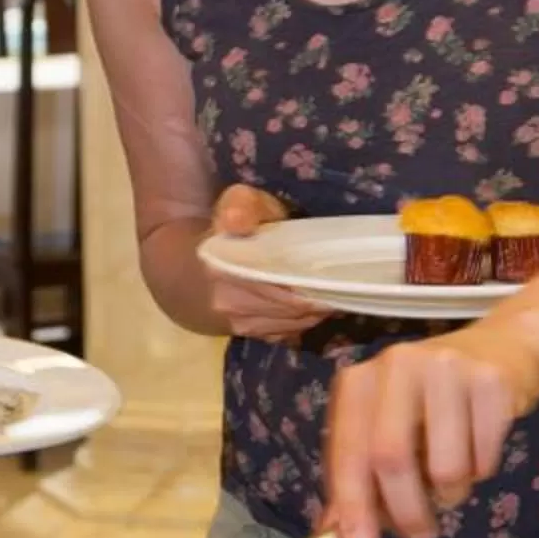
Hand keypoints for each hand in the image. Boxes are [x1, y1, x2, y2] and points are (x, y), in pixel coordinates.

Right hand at [205, 186, 329, 340]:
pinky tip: (317, 308)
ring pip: (291, 324)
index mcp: (224, 267)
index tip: (336, 275)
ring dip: (317, 313)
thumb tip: (237, 221)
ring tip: (337, 295)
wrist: (191, 268)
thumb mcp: (235, 203)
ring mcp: (237, 323)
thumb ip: (241, 206)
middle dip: (320, 299)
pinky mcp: (246, 334)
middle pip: (290, 308)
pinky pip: (285, 333)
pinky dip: (305, 323)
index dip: (309, 282)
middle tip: (347, 286)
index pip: (276, 284)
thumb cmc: (226, 227)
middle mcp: (228, 301)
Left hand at [323, 319, 538, 537]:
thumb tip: (336, 536)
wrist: (503, 349)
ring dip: (450, 493)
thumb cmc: (433, 399)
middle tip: (420, 536)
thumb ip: (360, 476)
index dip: (353, 505)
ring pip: (445, 467)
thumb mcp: (388, 427)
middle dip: (406, 512)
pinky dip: (481, 471)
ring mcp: (447, 368)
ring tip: (453, 478)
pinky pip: (484, 459)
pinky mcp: (491, 382)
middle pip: (391, 459)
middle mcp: (398, 365)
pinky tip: (478, 448)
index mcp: (361, 380)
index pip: (349, 451)